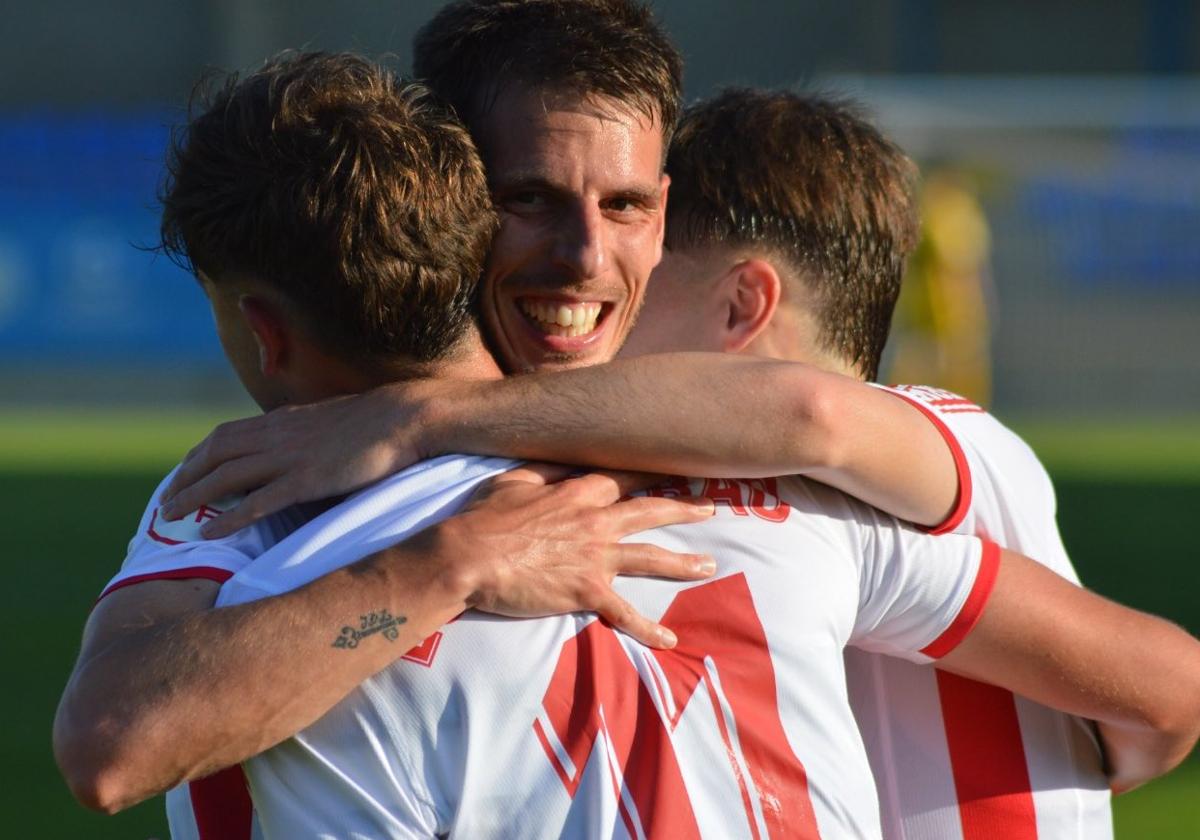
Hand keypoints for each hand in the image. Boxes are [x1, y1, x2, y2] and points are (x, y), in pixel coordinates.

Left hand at [160, 382, 448, 536]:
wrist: (405, 418)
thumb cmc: (380, 423)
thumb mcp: (333, 423)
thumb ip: (310, 436)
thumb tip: (305, 449)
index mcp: (284, 421)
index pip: (226, 435)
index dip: (200, 455)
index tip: (185, 472)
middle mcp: (278, 436)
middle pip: (215, 454)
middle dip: (185, 477)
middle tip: (166, 501)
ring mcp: (290, 457)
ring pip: (226, 476)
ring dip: (193, 496)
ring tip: (170, 516)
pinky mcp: (306, 479)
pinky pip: (258, 501)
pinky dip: (229, 516)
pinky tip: (210, 531)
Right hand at [435, 464, 716, 648]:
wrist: (469, 556)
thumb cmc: (484, 518)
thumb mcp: (513, 480)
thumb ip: (545, 468)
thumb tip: (564, 454)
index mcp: (578, 491)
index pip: (624, 477)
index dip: (651, 472)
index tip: (674, 468)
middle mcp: (596, 520)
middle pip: (650, 509)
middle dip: (684, 508)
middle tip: (709, 509)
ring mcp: (595, 555)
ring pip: (651, 556)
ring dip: (683, 562)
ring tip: (709, 566)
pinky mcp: (587, 590)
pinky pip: (624, 612)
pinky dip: (647, 627)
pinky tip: (669, 639)